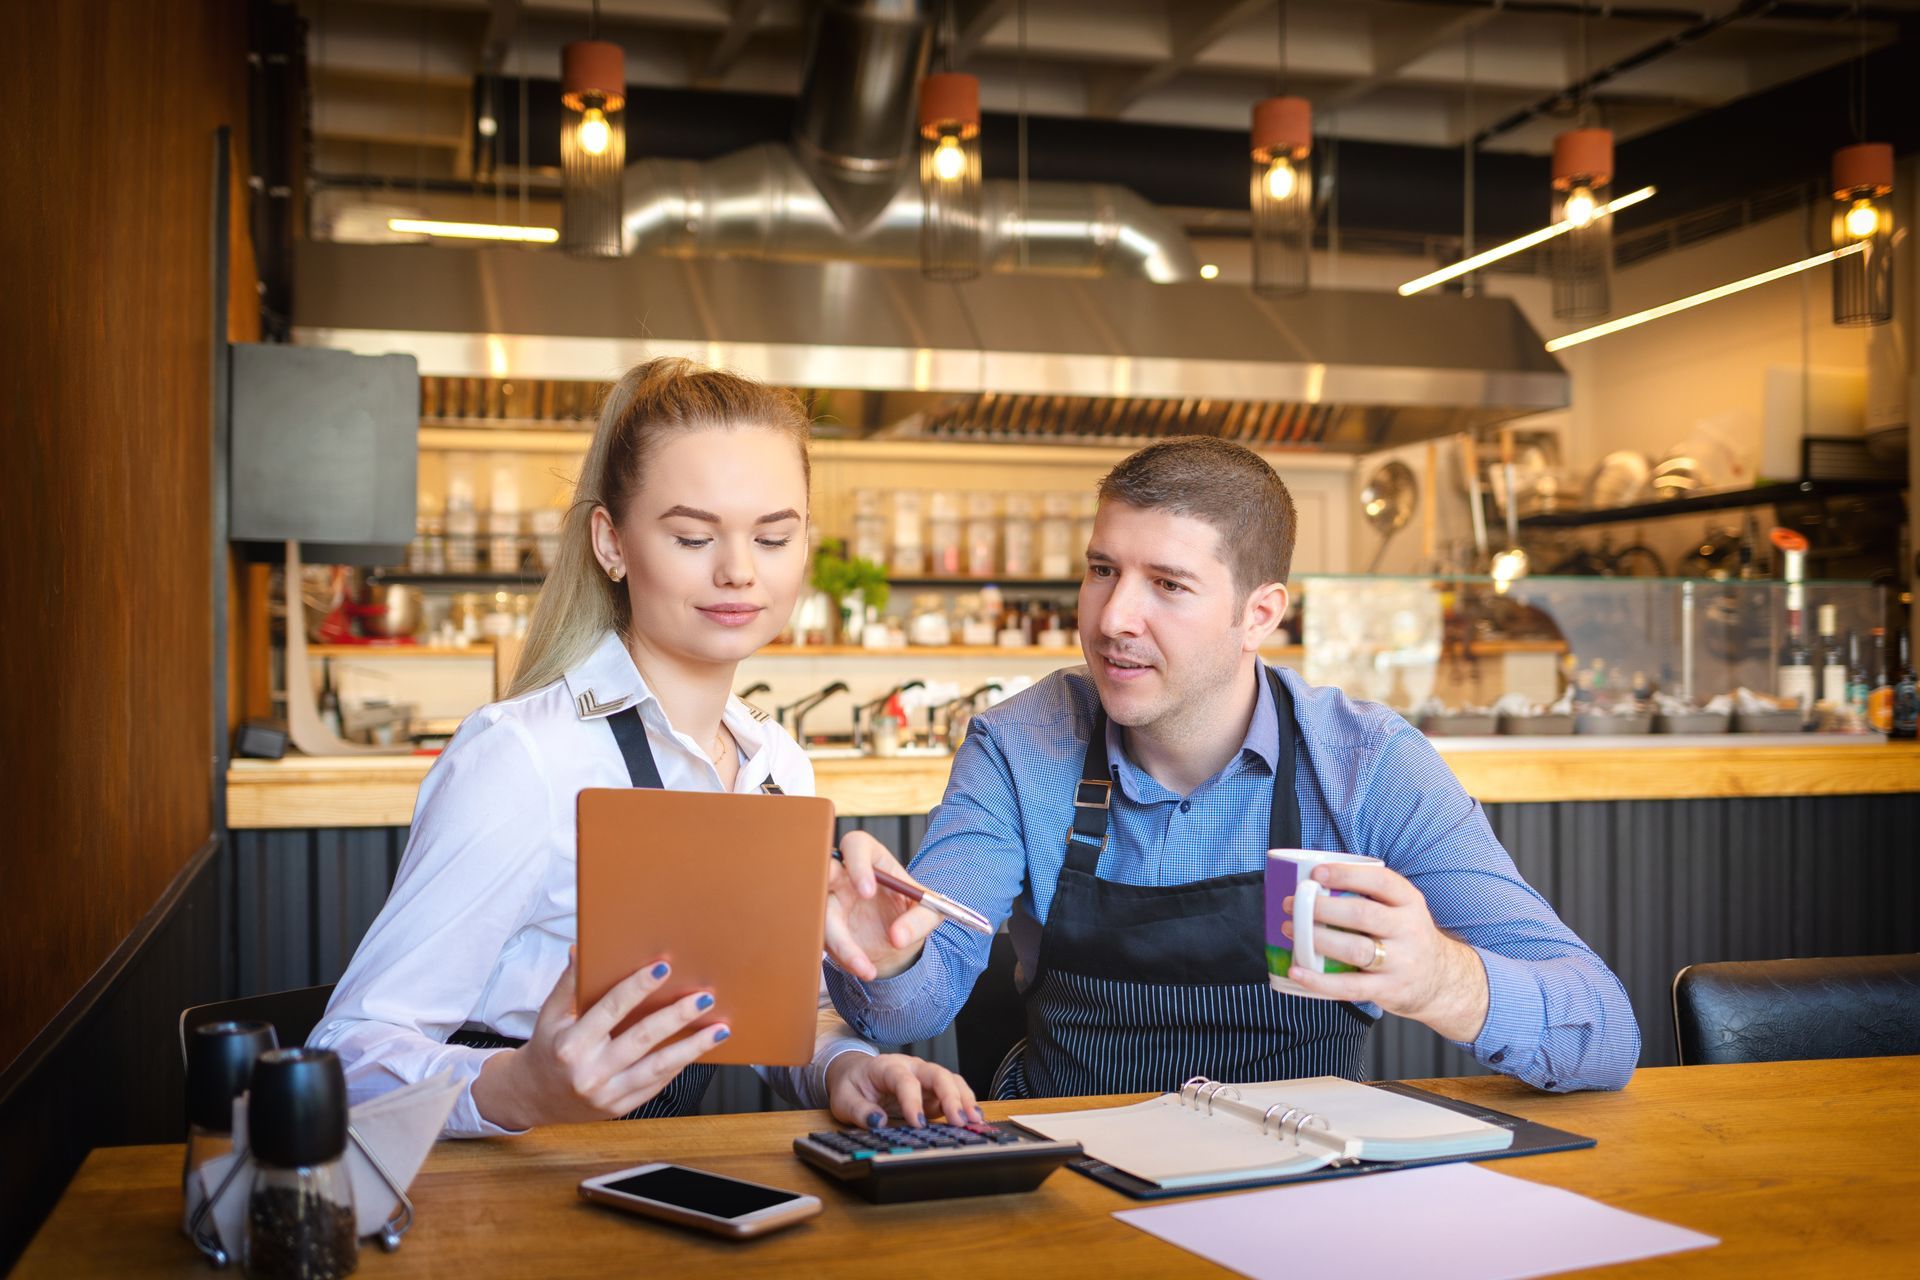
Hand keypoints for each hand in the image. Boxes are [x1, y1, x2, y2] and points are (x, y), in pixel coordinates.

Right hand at [471, 949, 728, 1129]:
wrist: (534, 1097)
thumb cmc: (548, 1047)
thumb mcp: (550, 1015)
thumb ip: (568, 984)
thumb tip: (580, 949)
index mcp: (571, 1044)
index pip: (610, 1009)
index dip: (637, 987)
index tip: (663, 968)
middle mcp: (590, 1072)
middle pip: (642, 1038)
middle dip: (677, 1016)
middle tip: (704, 997)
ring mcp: (607, 1094)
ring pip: (658, 1067)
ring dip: (693, 1047)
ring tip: (720, 1029)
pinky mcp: (620, 1108)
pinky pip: (656, 1084)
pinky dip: (679, 1065)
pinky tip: (698, 1047)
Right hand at [824, 830, 940, 980]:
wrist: (898, 940)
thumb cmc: (912, 913)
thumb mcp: (930, 913)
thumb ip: (919, 920)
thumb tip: (898, 936)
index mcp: (871, 858)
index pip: (855, 846)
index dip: (856, 865)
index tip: (866, 892)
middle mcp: (844, 875)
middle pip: (820, 872)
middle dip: (822, 891)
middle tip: (842, 923)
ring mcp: (830, 900)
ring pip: (819, 914)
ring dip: (839, 943)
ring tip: (866, 967)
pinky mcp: (824, 925)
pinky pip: (823, 938)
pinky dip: (842, 956)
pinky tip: (863, 968)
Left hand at [825, 1052, 981, 1128]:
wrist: (855, 1073)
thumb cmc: (851, 1085)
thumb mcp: (843, 1100)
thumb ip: (859, 1111)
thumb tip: (878, 1122)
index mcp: (887, 1066)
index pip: (904, 1080)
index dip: (913, 1101)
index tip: (917, 1123)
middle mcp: (911, 1067)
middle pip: (937, 1074)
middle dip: (951, 1096)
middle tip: (960, 1120)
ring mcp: (924, 1076)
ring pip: (950, 1080)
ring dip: (964, 1099)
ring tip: (975, 1120)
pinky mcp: (932, 1090)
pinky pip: (952, 1092)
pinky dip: (964, 1104)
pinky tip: (972, 1120)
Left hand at [1280, 862, 1489, 1042]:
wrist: (1441, 981)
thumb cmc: (1405, 936)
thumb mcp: (1402, 909)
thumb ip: (1370, 896)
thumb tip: (1314, 881)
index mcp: (1410, 902)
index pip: (1380, 881)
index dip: (1347, 875)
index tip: (1317, 873)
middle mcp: (1409, 930)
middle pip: (1363, 915)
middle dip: (1322, 907)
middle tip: (1293, 903)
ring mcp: (1400, 962)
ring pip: (1355, 949)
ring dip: (1317, 939)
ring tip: (1290, 930)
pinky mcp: (1388, 989)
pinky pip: (1350, 987)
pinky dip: (1319, 981)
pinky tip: (1297, 971)